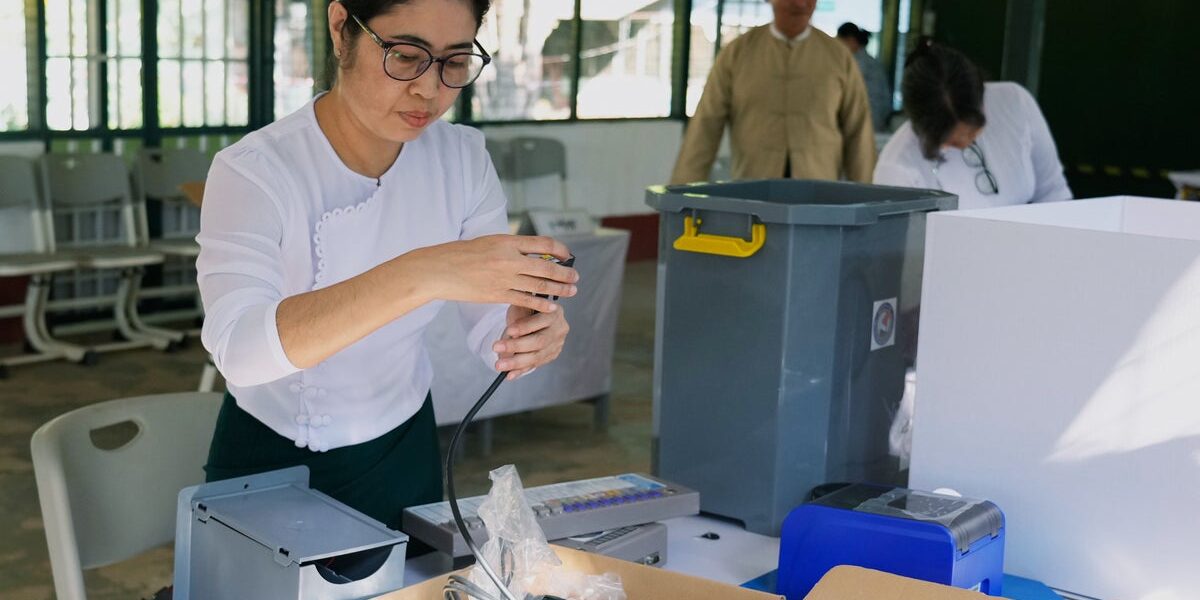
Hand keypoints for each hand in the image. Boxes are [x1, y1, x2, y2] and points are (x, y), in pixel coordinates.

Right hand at [410, 235, 577, 312]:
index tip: (567, 255)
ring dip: (558, 289)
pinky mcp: (497, 295)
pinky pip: (525, 300)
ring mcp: (504, 278)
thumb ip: (511, 247)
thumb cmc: (462, 254)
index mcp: (507, 241)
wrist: (441, 269)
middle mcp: (509, 259)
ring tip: (571, 291)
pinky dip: (541, 304)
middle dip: (564, 273)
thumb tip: (534, 253)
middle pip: (545, 266)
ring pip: (539, 285)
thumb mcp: (489, 242)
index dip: (559, 249)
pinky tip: (551, 306)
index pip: (542, 243)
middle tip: (576, 277)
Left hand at [493, 304, 568, 379]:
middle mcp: (559, 329)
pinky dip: (520, 370)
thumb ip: (519, 319)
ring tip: (499, 365)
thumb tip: (514, 336)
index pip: (540, 321)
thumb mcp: (522, 306)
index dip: (524, 327)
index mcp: (554, 312)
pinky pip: (534, 365)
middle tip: (496, 347)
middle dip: (517, 346)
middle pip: (539, 341)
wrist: (534, 317)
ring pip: (537, 357)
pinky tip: (510, 374)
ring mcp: (557, 344)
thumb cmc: (526, 310)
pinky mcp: (551, 356)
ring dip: (516, 362)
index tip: (509, 331)